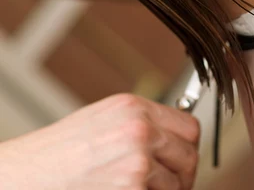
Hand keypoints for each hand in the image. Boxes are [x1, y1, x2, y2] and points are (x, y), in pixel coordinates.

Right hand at [0, 93, 199, 188]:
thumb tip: (173, 141)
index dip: (185, 147)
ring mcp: (138, 161)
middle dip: (182, 175)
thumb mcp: (103, 121)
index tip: (178, 160)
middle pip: (190, 155)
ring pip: (178, 184)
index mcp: (134, 107)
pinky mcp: (132, 189)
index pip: (189, 126)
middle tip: (166, 186)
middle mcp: (140, 129)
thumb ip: (140, 125)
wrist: (26, 176)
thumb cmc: (58, 154)